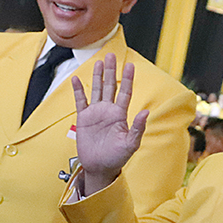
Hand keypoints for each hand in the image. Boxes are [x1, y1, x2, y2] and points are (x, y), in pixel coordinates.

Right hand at [72, 53, 148, 195]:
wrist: (100, 167)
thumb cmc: (117, 158)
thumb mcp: (131, 144)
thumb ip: (137, 128)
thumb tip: (145, 112)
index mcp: (120, 115)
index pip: (125, 92)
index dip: (128, 79)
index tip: (130, 65)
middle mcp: (108, 111)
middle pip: (110, 86)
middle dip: (111, 71)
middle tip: (111, 55)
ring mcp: (96, 113)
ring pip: (97, 90)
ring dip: (97, 76)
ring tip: (98, 62)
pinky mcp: (83, 119)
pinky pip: (80, 101)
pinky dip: (78, 90)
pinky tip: (76, 79)